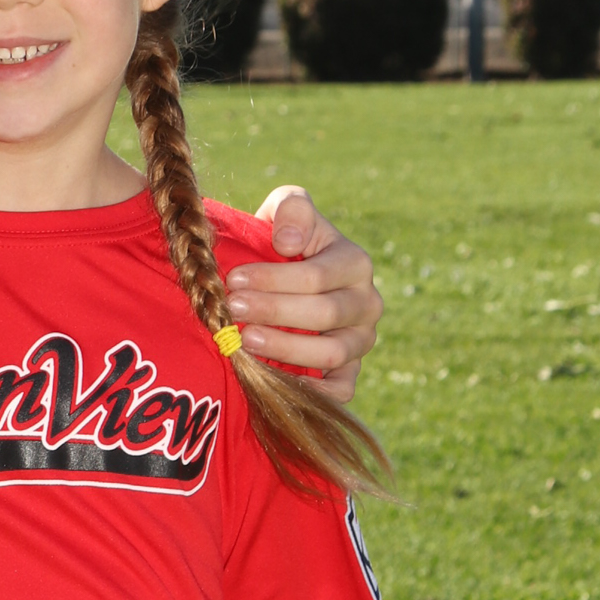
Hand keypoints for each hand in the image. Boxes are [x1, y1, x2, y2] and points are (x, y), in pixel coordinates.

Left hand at [226, 188, 382, 401]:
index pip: (318, 275)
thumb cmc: (280, 244)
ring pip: (332, 352)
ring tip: (244, 340)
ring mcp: (361, 340)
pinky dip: (314, 391)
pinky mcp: (350, 371)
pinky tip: (276, 381)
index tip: (234, 279)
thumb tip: (288, 241)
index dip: (274, 278)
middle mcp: (366, 303)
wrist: (280, 281)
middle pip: (325, 313)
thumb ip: (291, 208)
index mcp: (354, 262)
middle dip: (273, 311)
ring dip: (286, 347)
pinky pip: (341, 390)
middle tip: (232, 309)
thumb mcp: (285, 212)